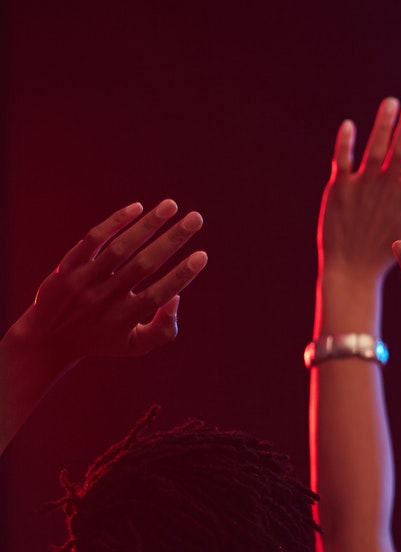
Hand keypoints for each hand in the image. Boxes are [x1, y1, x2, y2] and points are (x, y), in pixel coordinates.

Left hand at [7, 201, 208, 371]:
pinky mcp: (68, 267)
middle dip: (173, 239)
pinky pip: (93, 240)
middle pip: (144, 265)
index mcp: (125, 319)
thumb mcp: (135, 346)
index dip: (182, 274)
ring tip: (171, 205)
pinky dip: (114, 222)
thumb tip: (177, 297)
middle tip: (196, 218)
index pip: (158, 294)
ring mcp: (84, 281)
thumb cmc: (102, 339)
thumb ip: (164, 329)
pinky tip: (137, 208)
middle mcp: (105, 299)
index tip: (202, 255)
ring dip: (148, 224)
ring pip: (120, 247)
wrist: (47, 339)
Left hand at [318, 95, 400, 284]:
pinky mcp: (339, 189)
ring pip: (375, 149)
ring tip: (391, 102)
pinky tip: (350, 124)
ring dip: (383, 123)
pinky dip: (346, 142)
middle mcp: (387, 189)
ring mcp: (362, 187)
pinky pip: (342, 160)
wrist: (352, 269)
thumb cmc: (388, 249)